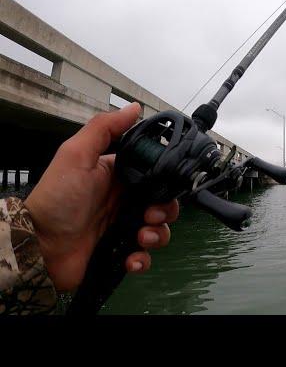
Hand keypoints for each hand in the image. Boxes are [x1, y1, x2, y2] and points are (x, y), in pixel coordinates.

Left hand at [24, 103, 178, 291]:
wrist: (38, 246)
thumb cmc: (57, 198)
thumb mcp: (76, 155)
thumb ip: (104, 129)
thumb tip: (134, 107)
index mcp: (118, 176)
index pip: (155, 175)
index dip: (166, 181)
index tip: (163, 188)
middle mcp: (124, 201)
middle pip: (163, 203)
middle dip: (165, 211)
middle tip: (150, 216)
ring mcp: (123, 227)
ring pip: (158, 230)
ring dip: (157, 235)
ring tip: (141, 239)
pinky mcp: (119, 252)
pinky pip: (144, 257)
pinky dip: (143, 259)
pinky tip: (131, 258)